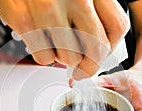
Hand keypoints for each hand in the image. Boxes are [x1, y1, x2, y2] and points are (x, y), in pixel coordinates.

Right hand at [0, 0, 129, 78]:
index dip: (110, 48)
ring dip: (63, 58)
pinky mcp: (24, 19)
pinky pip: (43, 57)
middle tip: (80, 71)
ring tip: (54, 45)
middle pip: (97, 48)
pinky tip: (39, 41)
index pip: (117, 27)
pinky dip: (43, 55)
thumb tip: (96, 48)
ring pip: (70, 58)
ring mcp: (49, 8)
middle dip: (89, 67)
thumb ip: (90, 12)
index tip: (101, 56)